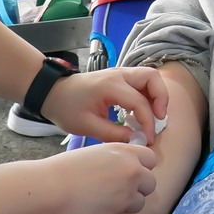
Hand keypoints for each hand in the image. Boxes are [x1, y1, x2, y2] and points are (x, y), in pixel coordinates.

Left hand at [39, 66, 172, 144]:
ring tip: (154, 116)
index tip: (148, 138)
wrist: (52, 93)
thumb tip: (137, 140)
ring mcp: (120, 73)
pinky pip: (141, 82)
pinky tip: (142, 113)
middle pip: (152, 78)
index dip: (148, 122)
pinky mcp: (119, 77)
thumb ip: (113, 134)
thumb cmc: (66, 109)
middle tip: (159, 119)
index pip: (139, 101)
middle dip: (161, 98)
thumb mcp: (87, 126)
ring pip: (149, 77)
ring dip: (156, 95)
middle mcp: (118, 75)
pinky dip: (148, 95)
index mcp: (109, 86)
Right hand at [44, 143, 158, 213]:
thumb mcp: (98, 153)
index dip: (142, 167)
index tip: (132, 173)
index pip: (151, 159)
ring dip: (126, 204)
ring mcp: (125, 196)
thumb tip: (132, 166)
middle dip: (138, 188)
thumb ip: (119, 159)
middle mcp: (131, 174)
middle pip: (150, 184)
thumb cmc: (67, 168)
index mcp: (126, 154)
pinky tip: (94, 210)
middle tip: (120, 190)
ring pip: (139, 204)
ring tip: (103, 200)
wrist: (50, 189)